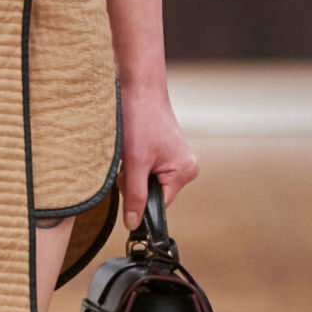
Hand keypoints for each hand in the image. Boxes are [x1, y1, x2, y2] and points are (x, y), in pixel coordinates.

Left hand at [116, 82, 199, 228]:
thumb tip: (133, 224)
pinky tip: (131, 145)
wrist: (138, 86)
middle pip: (151, 192)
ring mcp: (173, 158)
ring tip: (131, 148)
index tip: (128, 183)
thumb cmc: (141, 119)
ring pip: (145, 180)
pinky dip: (133, 161)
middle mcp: (184, 167)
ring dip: (131, 170)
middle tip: (130, 159)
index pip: (158, 204)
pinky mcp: (162, 150)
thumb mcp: (135, 162)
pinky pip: (145, 168)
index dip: (139, 198)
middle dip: (134, 181)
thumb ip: (135, 195)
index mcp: (184, 172)